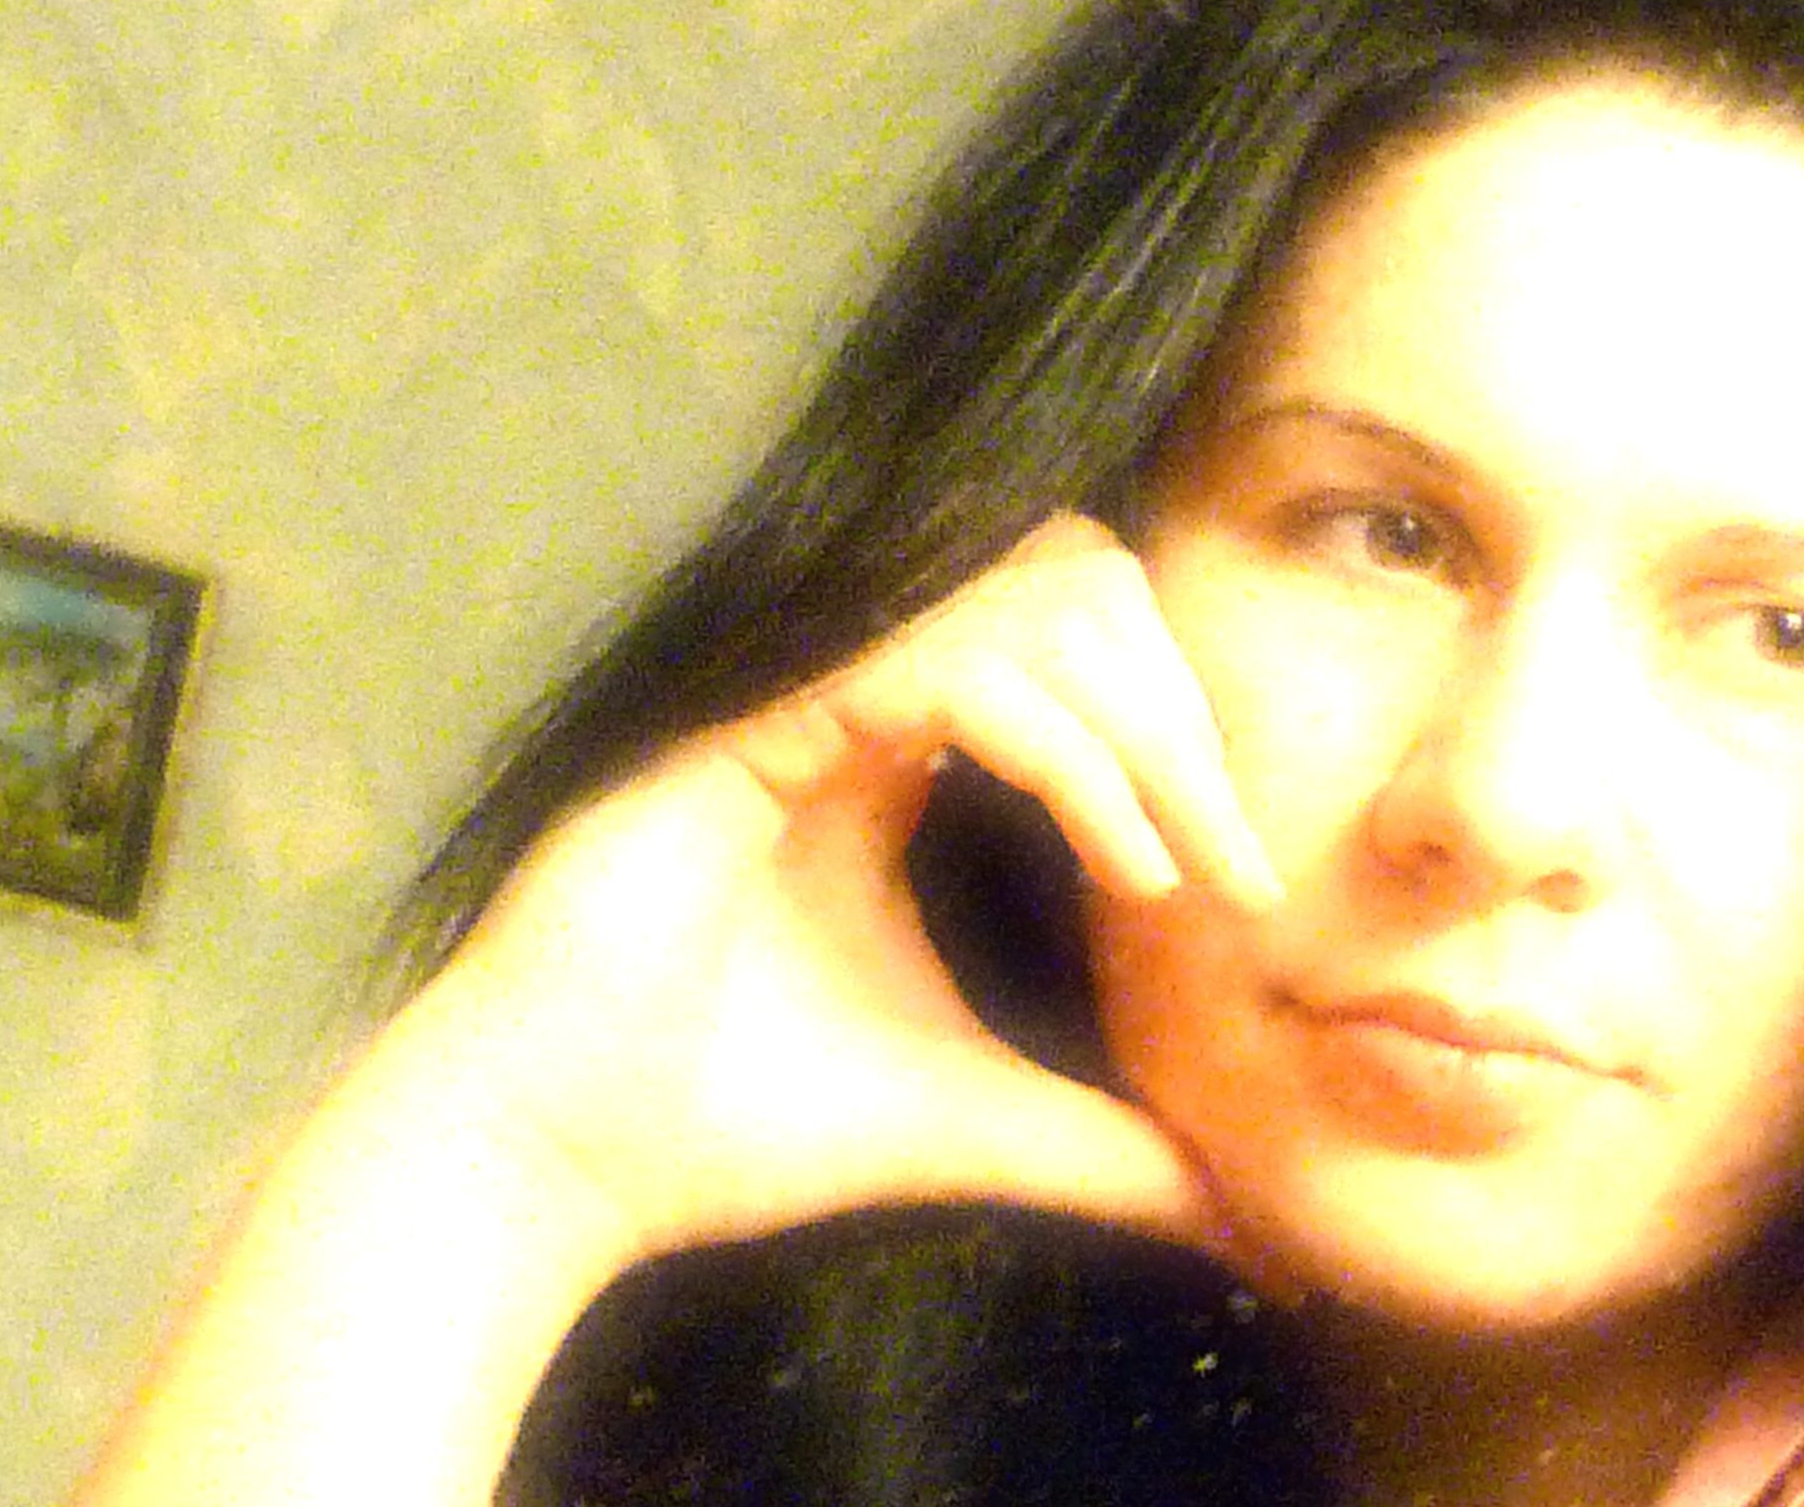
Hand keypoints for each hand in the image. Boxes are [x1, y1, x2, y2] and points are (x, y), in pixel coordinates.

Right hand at [405, 513, 1277, 1270]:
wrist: (559, 1166)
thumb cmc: (736, 1126)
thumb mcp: (972, 1120)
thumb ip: (1106, 1141)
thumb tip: (1244, 1217)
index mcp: (901, 753)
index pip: (1080, 647)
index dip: (1184, 734)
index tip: (1245, 887)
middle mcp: (861, 699)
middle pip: (1074, 587)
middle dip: (1181, 709)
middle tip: (1235, 861)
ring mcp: (808, 698)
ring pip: (1026, 599)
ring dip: (1137, 721)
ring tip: (1178, 864)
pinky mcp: (760, 727)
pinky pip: (952, 669)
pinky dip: (1063, 750)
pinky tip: (1120, 860)